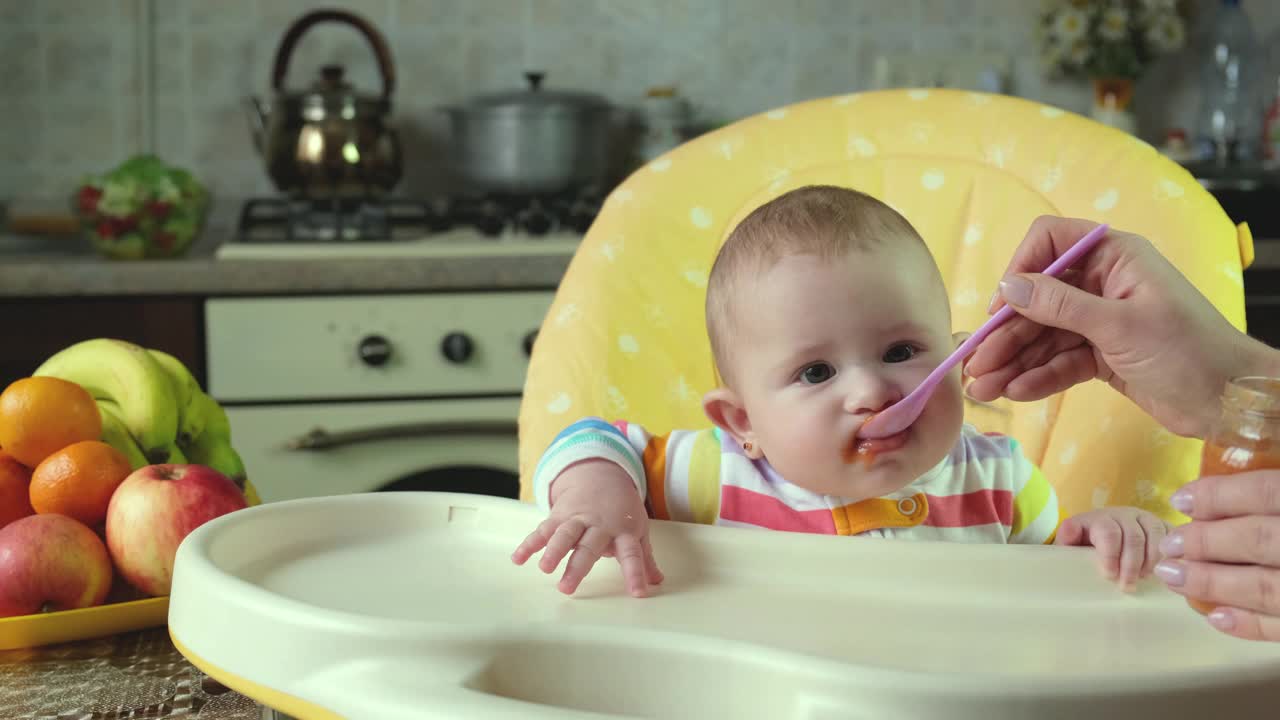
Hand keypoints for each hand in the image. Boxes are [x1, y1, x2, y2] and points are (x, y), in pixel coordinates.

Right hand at [510, 459, 663, 596]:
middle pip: (589, 547)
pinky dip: (530, 543)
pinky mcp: (559, 515)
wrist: (601, 475)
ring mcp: (578, 519)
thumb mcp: (638, 530)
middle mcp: (600, 525)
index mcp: (624, 531)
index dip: (635, 573)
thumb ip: (644, 558)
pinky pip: (543, 530)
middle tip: (566, 588)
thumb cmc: (622, 511)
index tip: (638, 593)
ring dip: (554, 551)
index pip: (632, 554)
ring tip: (544, 568)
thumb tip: (657, 581)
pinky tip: (518, 558)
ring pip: (565, 535)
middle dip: (577, 567)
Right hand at [964, 216, 1271, 437]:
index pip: (1050, 242)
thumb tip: (1009, 286)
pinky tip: (1016, 392)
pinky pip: (1060, 360)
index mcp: (1114, 257)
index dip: (1020, 270)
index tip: (1000, 307)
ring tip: (985, 389)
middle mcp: (1102, 283)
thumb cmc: (1187, 351)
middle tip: (976, 365)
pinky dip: (1038, 376)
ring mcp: (1100, 320)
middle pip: (1038, 299)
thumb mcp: (1121, 325)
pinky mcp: (1102, 354)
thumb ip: (1061, 306)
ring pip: (1044, 335)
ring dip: (1014, 360)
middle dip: (1007, 333)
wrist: (1230, 401)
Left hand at [1055, 507, 1169, 589]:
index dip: (1110, 555)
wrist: (1108, 538)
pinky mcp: (1165, 527)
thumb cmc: (1089, 547)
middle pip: (1133, 538)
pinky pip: (1173, 537)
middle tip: (1127, 586)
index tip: (1109, 575)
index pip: (1108, 532)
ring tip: (1144, 578)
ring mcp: (1147, 520)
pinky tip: (1166, 571)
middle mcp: (1125, 516)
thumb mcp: (1074, 544)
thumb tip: (1068, 532)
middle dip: (1131, 565)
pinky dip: (1171, 555)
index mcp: (1100, 519)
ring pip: (1156, 537)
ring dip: (1151, 561)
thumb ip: (1069, 539)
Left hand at [1155, 471, 1279, 640]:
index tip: (1179, 500)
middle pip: (1259, 539)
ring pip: (1265, 586)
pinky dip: (1249, 624)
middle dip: (1207, 542)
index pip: (1264, 493)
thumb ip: (1264, 492)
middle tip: (1169, 545)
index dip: (1219, 496)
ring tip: (1172, 576)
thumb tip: (1204, 485)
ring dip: (1214, 582)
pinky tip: (1215, 617)